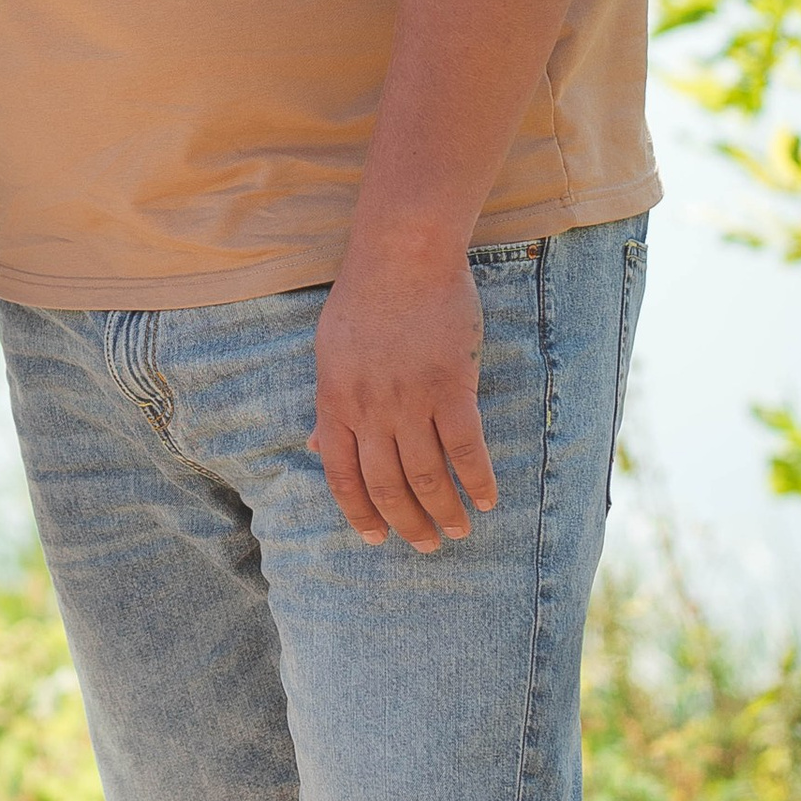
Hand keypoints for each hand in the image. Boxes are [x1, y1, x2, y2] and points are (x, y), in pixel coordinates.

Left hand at [311, 237, 496, 551]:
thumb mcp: (328, 354)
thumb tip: (313, 447)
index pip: (343, 478)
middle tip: (426, 546)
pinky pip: (466, 448)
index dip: (360, 515)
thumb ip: (328, 406)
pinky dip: (477, 480)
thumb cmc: (364, 300)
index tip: (376, 538)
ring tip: (458, 531)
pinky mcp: (451, 387)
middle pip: (387, 485)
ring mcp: (410, 401)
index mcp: (335, 403)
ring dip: (443, 511)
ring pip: (427, 475)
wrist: (401, 255)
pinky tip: (487, 498)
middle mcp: (370, 411)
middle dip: (406, 524)